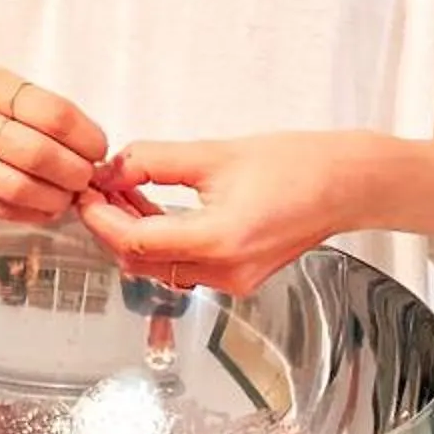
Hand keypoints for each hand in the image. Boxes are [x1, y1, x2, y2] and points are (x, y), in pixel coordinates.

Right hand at [0, 60, 109, 221]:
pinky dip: (29, 212)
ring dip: (56, 198)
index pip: (56, 116)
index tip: (98, 147)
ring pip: (20, 188)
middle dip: (77, 173)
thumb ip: (35, 108)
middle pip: (42, 156)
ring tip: (67, 194)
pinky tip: (42, 207)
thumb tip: (85, 139)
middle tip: (87, 176)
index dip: (88, 137)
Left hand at [77, 132, 383, 294]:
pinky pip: (182, 266)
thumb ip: (152, 161)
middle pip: (141, 260)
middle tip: (96, 189)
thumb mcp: (213, 153)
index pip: (134, 241)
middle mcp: (225, 271)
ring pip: (158, 267)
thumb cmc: (299, 166)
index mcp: (219, 240)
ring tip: (121, 192)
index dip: (100, 218)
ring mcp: (232, 280)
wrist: (347, 184)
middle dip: (111, 225)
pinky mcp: (237, 277)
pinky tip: (151, 208)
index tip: (86, 193)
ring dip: (133, 233)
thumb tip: (112, 168)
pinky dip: (159, 241)